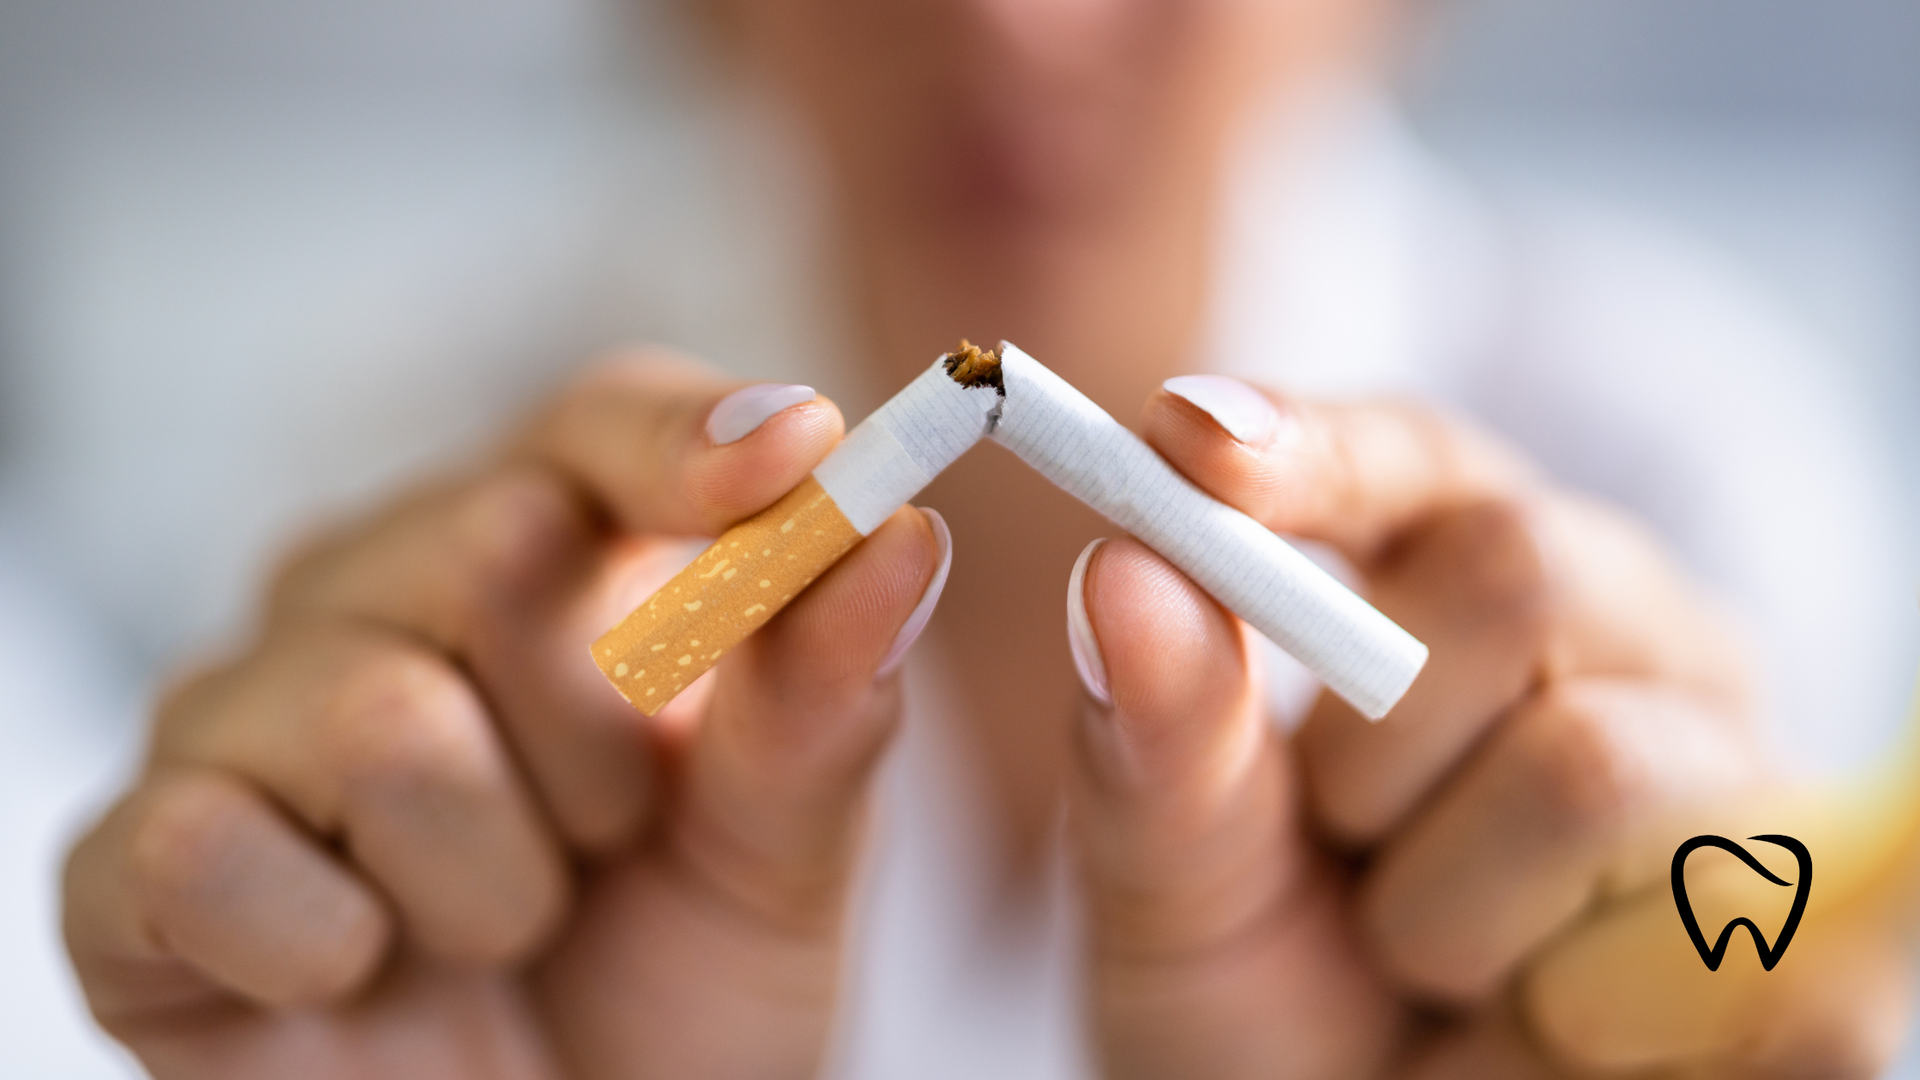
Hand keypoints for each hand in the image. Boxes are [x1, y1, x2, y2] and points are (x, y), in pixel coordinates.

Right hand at [63, 355, 947, 1078]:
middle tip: (613, 838)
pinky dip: (330, 946)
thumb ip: (827, 702)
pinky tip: (359, 976)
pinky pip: (211, 850)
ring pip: (377, 715)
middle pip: (497, 540)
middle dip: (605, 736)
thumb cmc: (675, 989)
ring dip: (494, 873)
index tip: (797, 457)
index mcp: (552, 561)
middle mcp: (383, 594)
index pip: (601, 424)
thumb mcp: (784, 857)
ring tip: (507, 928)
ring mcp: (248, 715)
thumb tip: (900, 533)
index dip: (692, 439)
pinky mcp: (138, 863)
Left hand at [1064, 378, 1912, 1078]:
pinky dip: (1574, 1014)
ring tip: (1433, 962)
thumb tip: (1127, 574)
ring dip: (1452, 906)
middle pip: (1521, 569)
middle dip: (1373, 745)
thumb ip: (1157, 740)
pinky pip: (1715, 939)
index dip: (1311, 447)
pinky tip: (1550, 1027)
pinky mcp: (1815, 937)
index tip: (1194, 452)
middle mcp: (1622, 644)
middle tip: (1342, 846)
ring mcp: (1734, 774)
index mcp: (1465, 592)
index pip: (1413, 459)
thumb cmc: (1257, 998)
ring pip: (1597, 764)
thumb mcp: (1170, 882)